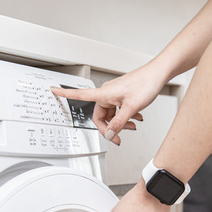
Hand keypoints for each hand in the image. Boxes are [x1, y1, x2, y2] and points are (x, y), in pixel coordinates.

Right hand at [50, 64, 166, 144]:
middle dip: (110, 127)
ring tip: (133, 126)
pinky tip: (137, 118)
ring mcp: (116, 94)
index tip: (53, 91)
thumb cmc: (145, 84)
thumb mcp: (131, 107)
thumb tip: (110, 134)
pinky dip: (127, 116)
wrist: (158, 74)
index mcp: (104, 94)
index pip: (79, 94)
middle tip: (119, 137)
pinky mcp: (124, 95)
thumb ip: (119, 122)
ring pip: (112, 114)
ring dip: (120, 122)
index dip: (65, 94)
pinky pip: (119, 109)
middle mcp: (108, 93)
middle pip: (100, 115)